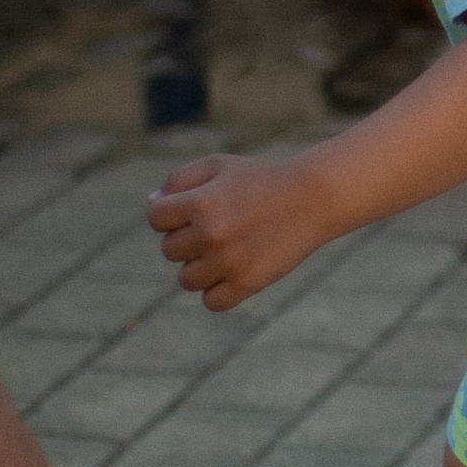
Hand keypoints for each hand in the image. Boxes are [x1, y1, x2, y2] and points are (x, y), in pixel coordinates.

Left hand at [148, 153, 335, 311]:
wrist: (314, 197)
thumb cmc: (263, 179)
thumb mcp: (221, 165)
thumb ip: (179, 179)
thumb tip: (151, 202)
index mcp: (201, 202)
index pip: (156, 218)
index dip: (172, 212)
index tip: (196, 208)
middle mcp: (211, 234)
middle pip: (169, 250)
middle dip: (189, 239)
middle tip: (220, 227)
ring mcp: (228, 262)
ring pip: (186, 279)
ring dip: (201, 267)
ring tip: (228, 250)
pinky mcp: (247, 283)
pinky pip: (212, 301)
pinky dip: (218, 291)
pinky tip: (235, 270)